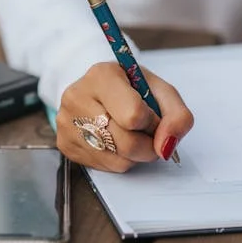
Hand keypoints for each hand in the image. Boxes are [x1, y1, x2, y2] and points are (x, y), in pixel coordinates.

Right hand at [55, 62, 193, 171]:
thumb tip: (167, 147)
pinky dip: (120, 159)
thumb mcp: (159, 90)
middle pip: (127, 143)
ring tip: (131, 134)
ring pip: (118, 160)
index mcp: (101, 75)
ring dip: (136, 154)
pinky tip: (116, 141)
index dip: (152, 122)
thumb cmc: (130, 89)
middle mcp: (77, 97)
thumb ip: (177, 115)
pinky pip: (105, 167)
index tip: (151, 115)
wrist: (97, 89)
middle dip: (148, 144)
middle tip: (147, 132)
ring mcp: (67, 122)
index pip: (134, 115)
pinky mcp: (65, 144)